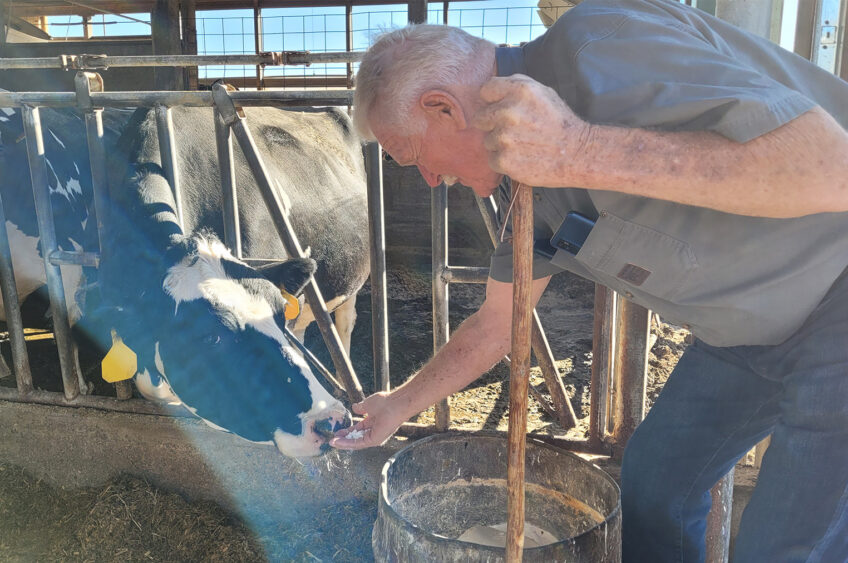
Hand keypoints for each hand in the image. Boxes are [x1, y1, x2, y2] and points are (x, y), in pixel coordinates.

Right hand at [330, 391, 405, 449]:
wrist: (395, 403)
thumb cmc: (386, 402)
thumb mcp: (368, 404)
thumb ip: (361, 407)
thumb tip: (354, 407)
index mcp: (373, 422)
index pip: (358, 429)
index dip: (347, 431)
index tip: (338, 431)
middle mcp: (374, 431)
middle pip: (356, 437)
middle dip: (344, 439)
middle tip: (333, 439)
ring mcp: (374, 436)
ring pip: (356, 442)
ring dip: (343, 443)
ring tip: (333, 442)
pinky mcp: (374, 440)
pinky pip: (358, 443)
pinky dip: (347, 443)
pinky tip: (338, 442)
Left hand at [472, 74, 590, 186]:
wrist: (577, 154)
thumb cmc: (559, 123)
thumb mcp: (543, 92)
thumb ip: (516, 86)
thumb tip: (491, 89)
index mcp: (519, 90)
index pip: (485, 91)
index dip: (493, 101)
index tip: (502, 109)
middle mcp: (508, 111)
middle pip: (480, 118)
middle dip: (493, 124)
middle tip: (514, 131)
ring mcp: (504, 137)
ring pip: (487, 140)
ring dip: (500, 144)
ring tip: (522, 145)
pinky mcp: (503, 159)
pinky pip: (492, 159)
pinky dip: (504, 161)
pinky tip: (522, 158)